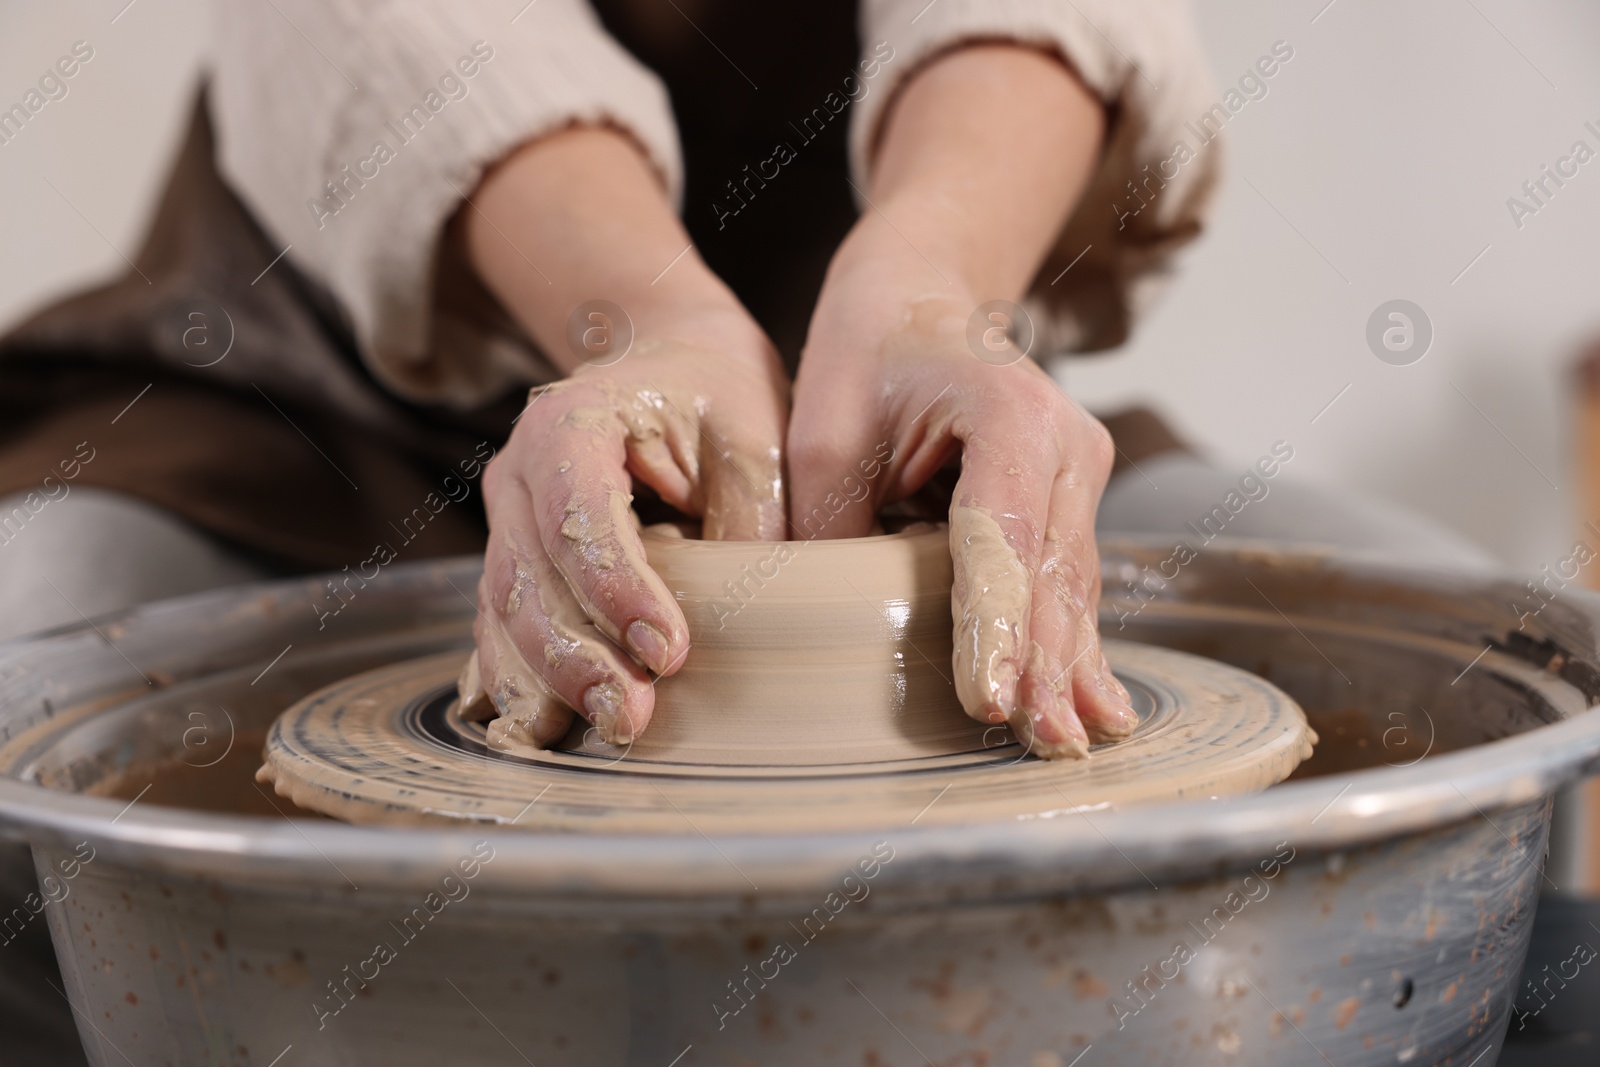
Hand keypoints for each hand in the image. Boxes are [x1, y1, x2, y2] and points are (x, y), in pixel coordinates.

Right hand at [456, 127, 785, 746]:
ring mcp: (506, 521)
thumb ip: (751, 517)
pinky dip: (522, 679)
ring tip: (605, 731)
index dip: (618, 591)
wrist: (671, 365)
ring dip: (550, 681)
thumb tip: (753, 617)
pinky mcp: (514, 562)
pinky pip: (501, 628)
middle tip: (634, 716)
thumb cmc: (718, 397)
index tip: (671, 653)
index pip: (579, 516)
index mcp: (570, 423)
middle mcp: (518, 473)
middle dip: (577, 657)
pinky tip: (549, 728)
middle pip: (529, 579)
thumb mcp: (755, 436)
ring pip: (506, 613)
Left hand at [792, 283, 1135, 757]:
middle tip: (1041, 746)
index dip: (996, 622)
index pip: (1001, 535)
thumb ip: (836, 528)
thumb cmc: (866, 353)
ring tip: (1068, 743)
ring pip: (1072, 585)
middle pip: (1053, 572)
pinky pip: (1070, 579)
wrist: (920, 293)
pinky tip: (1094, 705)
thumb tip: (838, 629)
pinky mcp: (1071, 498)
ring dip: (1067, 667)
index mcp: (1008, 411)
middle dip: (1044, 665)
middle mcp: (1066, 441)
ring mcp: (1080, 469)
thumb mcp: (824, 434)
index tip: (990, 699)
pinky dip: (1073, 643)